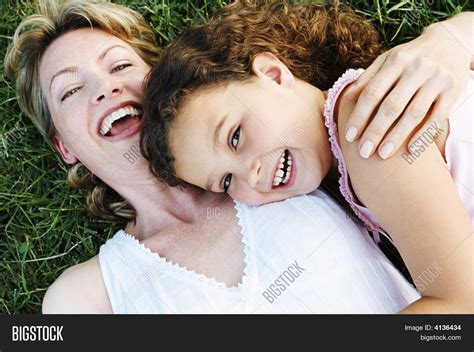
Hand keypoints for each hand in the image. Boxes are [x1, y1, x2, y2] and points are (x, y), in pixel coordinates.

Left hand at [343, 18, 471, 158]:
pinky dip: (424, 134)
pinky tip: (410, 149)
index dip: (359, 115)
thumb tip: (347, 98)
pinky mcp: (453, 90)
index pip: (373, 92)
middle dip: (375, 131)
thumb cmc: (411, 56)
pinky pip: (438, 117)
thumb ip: (368, 78)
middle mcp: (417, 69)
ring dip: (396, 136)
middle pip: (392, 105)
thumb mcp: (388, 60)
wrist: (451, 41)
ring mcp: (436, 80)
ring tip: (382, 155)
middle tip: (363, 152)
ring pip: (414, 113)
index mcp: (396, 62)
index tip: (350, 136)